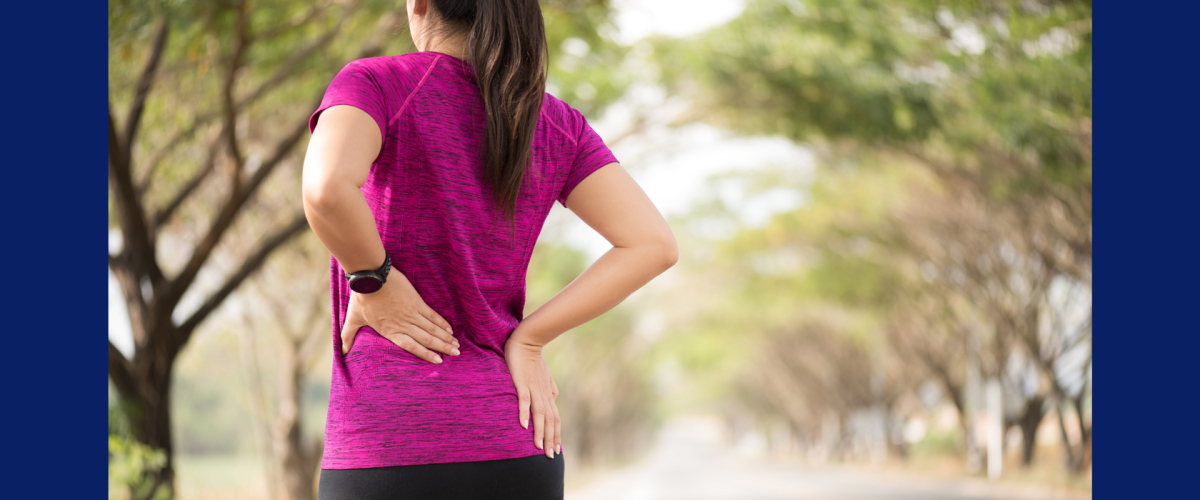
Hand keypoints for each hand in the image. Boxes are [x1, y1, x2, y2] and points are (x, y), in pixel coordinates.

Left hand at [341, 266, 459, 362]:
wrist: (371, 277)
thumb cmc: (361, 298)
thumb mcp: (353, 319)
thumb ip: (348, 336)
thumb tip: (341, 351)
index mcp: (390, 331)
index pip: (412, 347)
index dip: (426, 354)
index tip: (438, 361)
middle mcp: (403, 325)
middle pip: (427, 339)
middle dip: (443, 347)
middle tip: (456, 354)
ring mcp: (411, 313)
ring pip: (432, 329)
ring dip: (446, 337)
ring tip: (456, 344)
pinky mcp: (416, 302)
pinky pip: (432, 315)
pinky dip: (442, 323)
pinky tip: (449, 328)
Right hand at [504, 333, 559, 457]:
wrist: (528, 341)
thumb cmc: (534, 359)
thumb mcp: (545, 376)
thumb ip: (550, 388)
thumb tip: (554, 398)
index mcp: (548, 395)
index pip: (555, 418)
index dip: (556, 434)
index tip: (557, 449)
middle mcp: (544, 394)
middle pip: (550, 420)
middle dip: (550, 439)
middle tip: (550, 456)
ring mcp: (534, 389)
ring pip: (539, 414)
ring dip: (539, 431)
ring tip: (538, 446)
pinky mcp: (523, 382)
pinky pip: (524, 399)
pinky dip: (524, 412)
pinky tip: (523, 425)